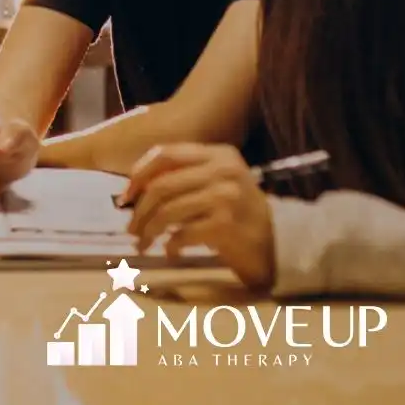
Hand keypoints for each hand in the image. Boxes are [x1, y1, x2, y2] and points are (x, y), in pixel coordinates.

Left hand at [121, 143, 275, 289]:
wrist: (279, 242)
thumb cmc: (238, 213)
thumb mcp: (215, 182)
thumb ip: (183, 177)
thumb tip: (133, 191)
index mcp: (219, 153)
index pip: (166, 153)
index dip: (139, 174)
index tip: (126, 196)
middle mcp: (224, 170)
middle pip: (162, 186)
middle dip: (140, 211)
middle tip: (132, 230)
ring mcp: (226, 197)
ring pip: (168, 211)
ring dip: (149, 231)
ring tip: (143, 244)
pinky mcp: (226, 225)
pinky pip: (183, 234)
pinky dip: (171, 245)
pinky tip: (170, 251)